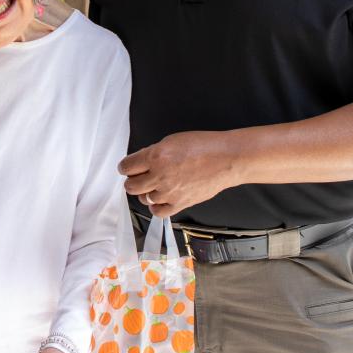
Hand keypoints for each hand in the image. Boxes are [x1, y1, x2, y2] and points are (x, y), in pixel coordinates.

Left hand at [120, 130, 237, 216]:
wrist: (226, 159)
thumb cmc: (204, 146)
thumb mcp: (172, 141)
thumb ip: (153, 153)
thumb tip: (141, 162)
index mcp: (156, 156)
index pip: (126, 167)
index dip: (125, 167)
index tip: (127, 167)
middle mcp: (160, 175)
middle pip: (131, 186)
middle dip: (132, 180)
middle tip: (139, 177)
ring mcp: (169, 192)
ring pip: (143, 199)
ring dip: (146, 192)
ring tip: (154, 186)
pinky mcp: (180, 203)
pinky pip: (158, 212)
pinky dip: (156, 207)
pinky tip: (160, 199)